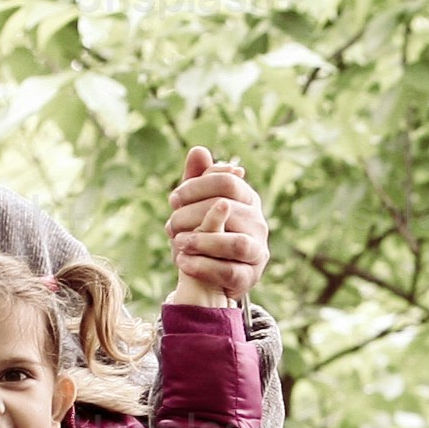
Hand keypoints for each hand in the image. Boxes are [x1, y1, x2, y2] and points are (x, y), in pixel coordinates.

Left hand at [166, 146, 266, 306]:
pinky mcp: (250, 276)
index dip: (197, 187)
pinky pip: (229, 271)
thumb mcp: (199, 204)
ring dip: (202, 241)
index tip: (173, 199)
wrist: (214, 275)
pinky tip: (182, 262)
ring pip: (235, 243)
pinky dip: (202, 266)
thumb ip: (198, 179)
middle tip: (170, 226)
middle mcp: (258, 222)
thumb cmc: (206, 233)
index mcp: (247, 199)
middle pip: (227, 210)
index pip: (227, 181)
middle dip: (192, 216)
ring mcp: (257, 250)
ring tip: (177, 243)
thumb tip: (199, 150)